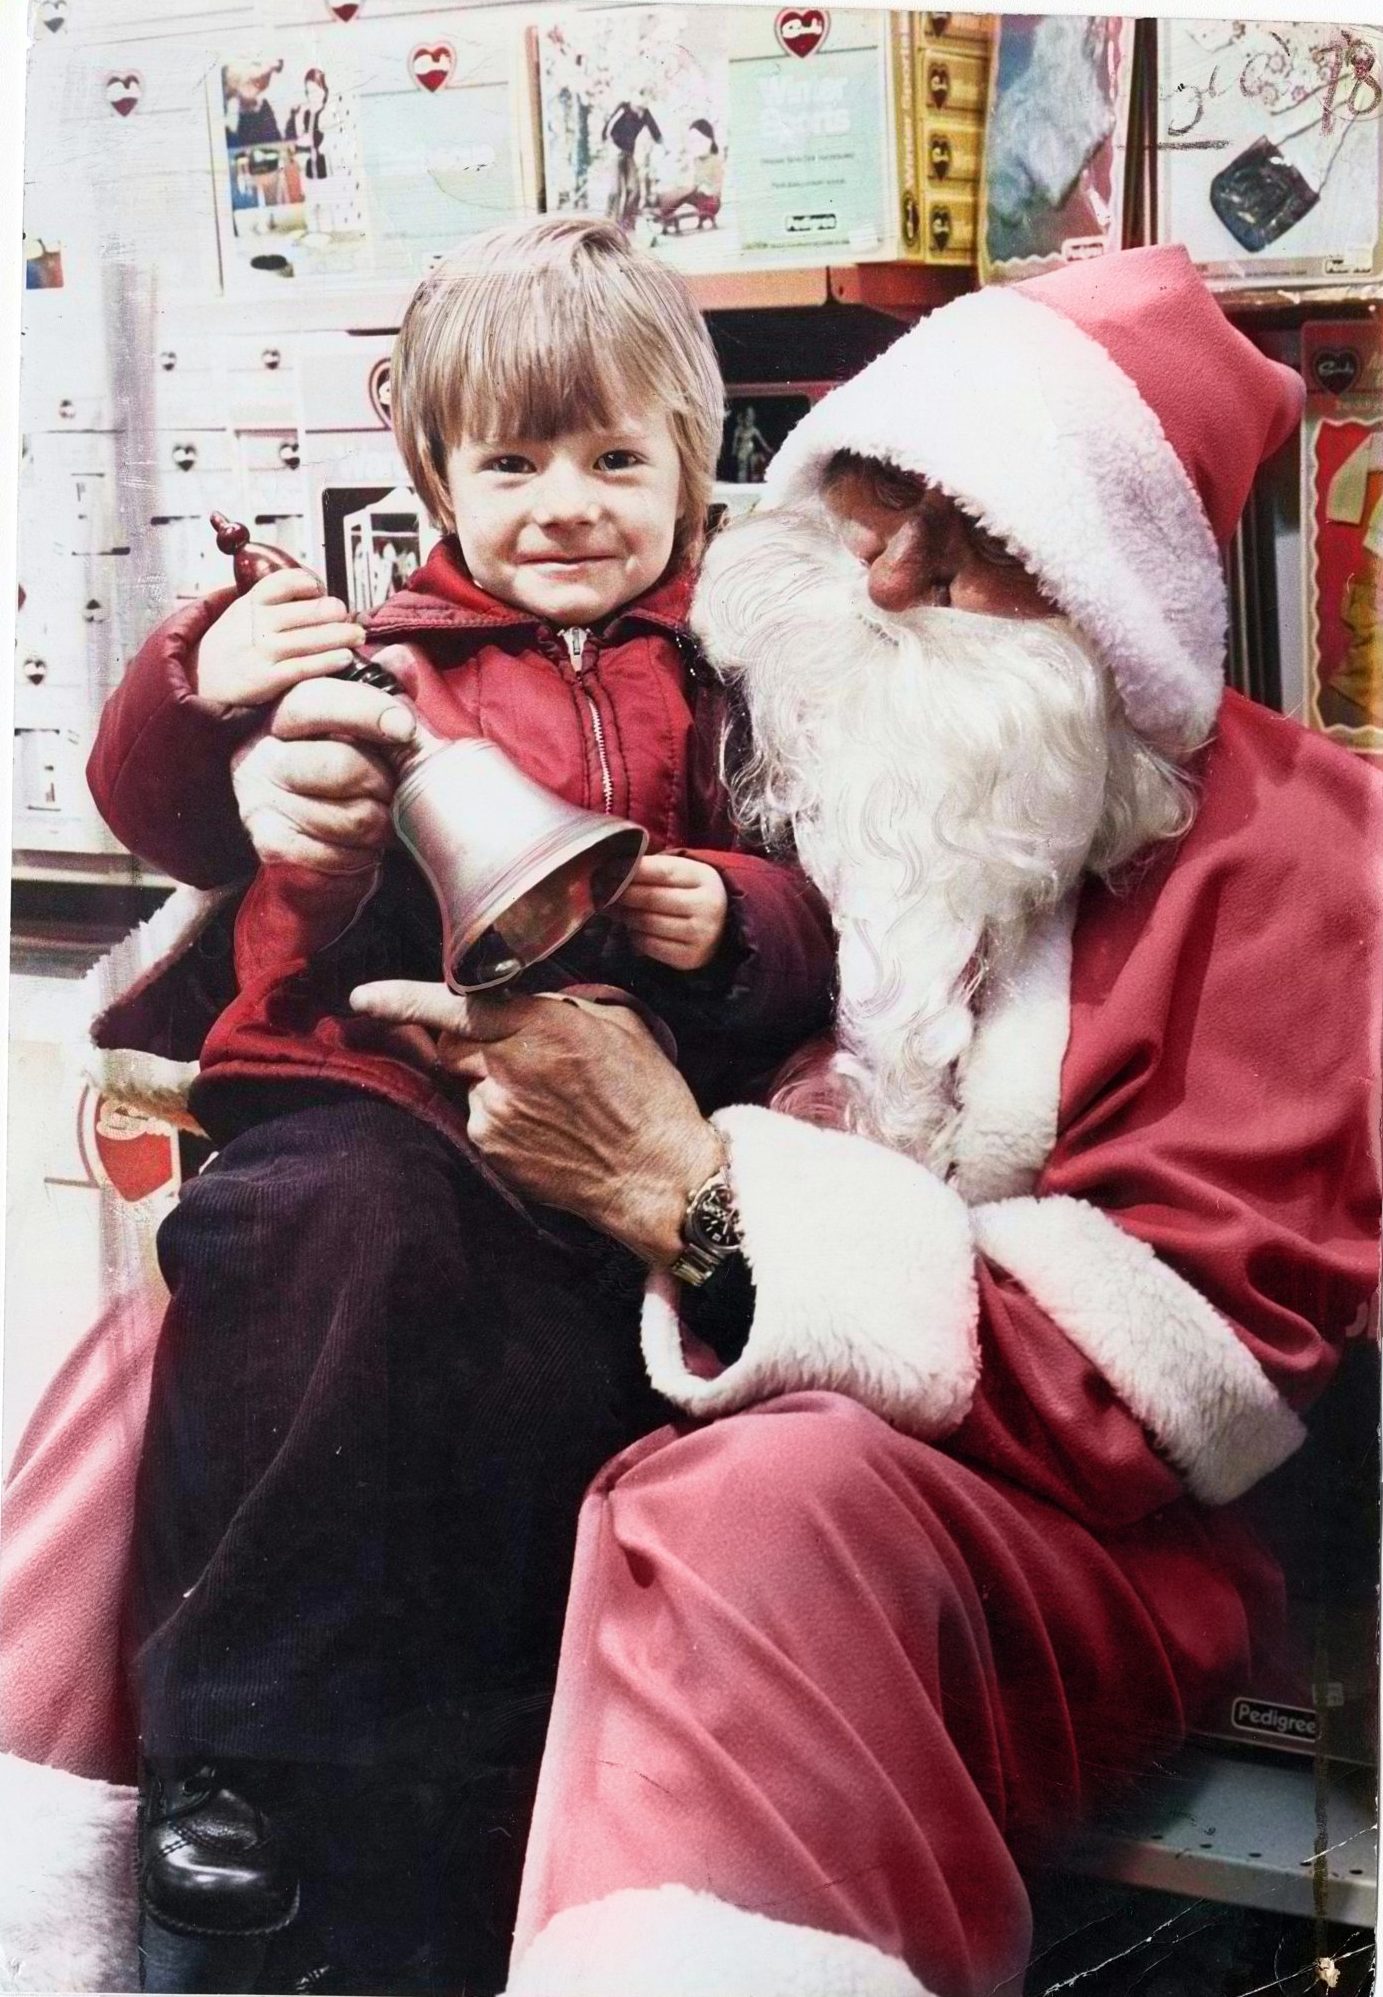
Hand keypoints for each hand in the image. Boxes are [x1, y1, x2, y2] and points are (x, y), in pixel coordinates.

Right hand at [195, 568, 369, 707]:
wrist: (199, 681)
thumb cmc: (231, 646)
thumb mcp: (243, 613)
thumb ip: (273, 603)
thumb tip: (317, 597)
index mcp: (251, 602)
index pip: (285, 582)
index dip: (309, 584)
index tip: (320, 590)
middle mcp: (257, 623)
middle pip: (307, 610)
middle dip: (334, 611)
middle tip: (346, 615)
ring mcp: (262, 651)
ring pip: (311, 639)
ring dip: (341, 635)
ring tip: (357, 635)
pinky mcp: (266, 679)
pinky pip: (304, 667)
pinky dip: (328, 661)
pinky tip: (345, 657)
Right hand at [232, 676, 415, 874]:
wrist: (314, 846)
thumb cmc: (348, 774)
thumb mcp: (368, 725)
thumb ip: (386, 690)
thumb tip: (401, 660)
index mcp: (280, 715)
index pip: (315, 700)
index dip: (365, 710)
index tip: (405, 728)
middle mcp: (258, 755)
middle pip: (339, 764)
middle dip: (382, 782)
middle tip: (389, 790)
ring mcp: (259, 802)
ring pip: (351, 815)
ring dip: (379, 822)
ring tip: (375, 817)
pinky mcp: (271, 845)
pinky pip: (340, 852)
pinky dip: (362, 854)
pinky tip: (357, 846)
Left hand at [348, 981, 721, 1264]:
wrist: (658, 1177)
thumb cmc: (648, 1097)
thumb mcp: (617, 1024)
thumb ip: (559, 1006)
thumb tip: (522, 1004)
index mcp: (540, 1026)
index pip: (450, 1005)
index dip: (399, 998)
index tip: (362, 996)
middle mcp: (507, 1068)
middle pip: (450, 1043)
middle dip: (467, 1042)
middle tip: (518, 1056)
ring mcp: (494, 1114)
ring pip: (466, 1082)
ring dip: (492, 1082)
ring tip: (552, 1102)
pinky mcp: (492, 1149)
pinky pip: (478, 1118)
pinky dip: (501, 1116)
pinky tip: (546, 1128)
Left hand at [613, 854, 728, 970]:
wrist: (722, 926)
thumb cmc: (691, 893)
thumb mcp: (682, 874)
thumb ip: (653, 869)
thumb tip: (612, 871)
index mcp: (704, 878)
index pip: (661, 871)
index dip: (630, 870)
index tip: (608, 869)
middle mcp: (707, 906)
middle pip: (651, 898)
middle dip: (622, 894)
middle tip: (603, 891)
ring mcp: (700, 934)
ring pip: (647, 923)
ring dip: (625, 915)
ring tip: (614, 909)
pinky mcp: (690, 957)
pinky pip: (649, 945)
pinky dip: (635, 936)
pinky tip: (634, 928)